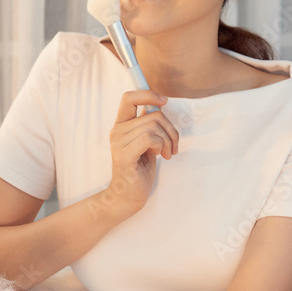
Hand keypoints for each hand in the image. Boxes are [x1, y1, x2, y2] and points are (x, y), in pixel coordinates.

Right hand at [105, 90, 178, 214]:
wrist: (128, 196)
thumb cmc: (139, 169)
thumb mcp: (146, 143)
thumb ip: (147, 125)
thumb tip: (155, 107)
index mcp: (121, 125)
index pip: (129, 97)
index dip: (149, 94)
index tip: (164, 102)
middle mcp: (117, 131)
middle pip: (152, 114)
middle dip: (171, 129)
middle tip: (174, 146)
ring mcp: (118, 143)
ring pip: (153, 126)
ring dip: (168, 140)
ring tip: (168, 153)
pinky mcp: (124, 155)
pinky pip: (149, 138)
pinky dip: (161, 145)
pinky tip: (161, 156)